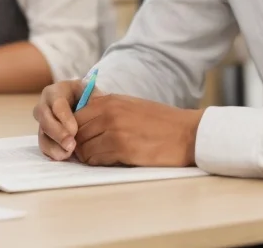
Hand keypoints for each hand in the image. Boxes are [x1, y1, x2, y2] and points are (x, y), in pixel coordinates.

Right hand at [34, 79, 102, 160]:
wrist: (78, 105)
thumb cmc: (85, 96)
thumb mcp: (90, 92)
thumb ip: (93, 96)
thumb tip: (99, 101)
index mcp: (55, 92)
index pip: (57, 104)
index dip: (64, 118)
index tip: (75, 130)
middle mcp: (44, 106)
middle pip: (45, 120)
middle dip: (58, 134)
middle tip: (71, 145)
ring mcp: (41, 122)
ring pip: (42, 135)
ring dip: (54, 146)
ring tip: (68, 154)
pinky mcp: (43, 136)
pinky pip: (43, 146)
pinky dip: (53, 153)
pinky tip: (64, 156)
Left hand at [75, 94, 203, 167]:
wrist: (186, 133)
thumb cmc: (160, 122)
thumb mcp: (131, 106)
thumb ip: (108, 111)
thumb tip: (83, 124)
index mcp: (111, 100)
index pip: (76, 116)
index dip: (76, 130)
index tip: (83, 139)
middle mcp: (109, 112)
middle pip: (76, 132)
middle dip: (79, 144)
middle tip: (91, 151)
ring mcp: (114, 130)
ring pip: (83, 148)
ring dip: (89, 156)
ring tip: (104, 156)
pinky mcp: (121, 149)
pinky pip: (96, 159)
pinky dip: (99, 162)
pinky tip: (113, 160)